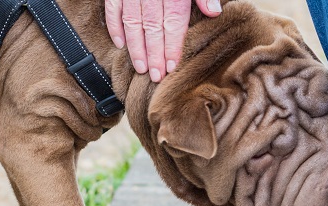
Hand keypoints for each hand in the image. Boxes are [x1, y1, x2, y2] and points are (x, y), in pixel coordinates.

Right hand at [106, 0, 221, 82]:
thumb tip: (214, 13)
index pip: (173, 23)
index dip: (172, 46)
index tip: (171, 67)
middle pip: (153, 27)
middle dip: (154, 54)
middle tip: (156, 76)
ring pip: (132, 21)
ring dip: (135, 46)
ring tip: (141, 67)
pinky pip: (113, 8)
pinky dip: (115, 26)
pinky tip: (120, 44)